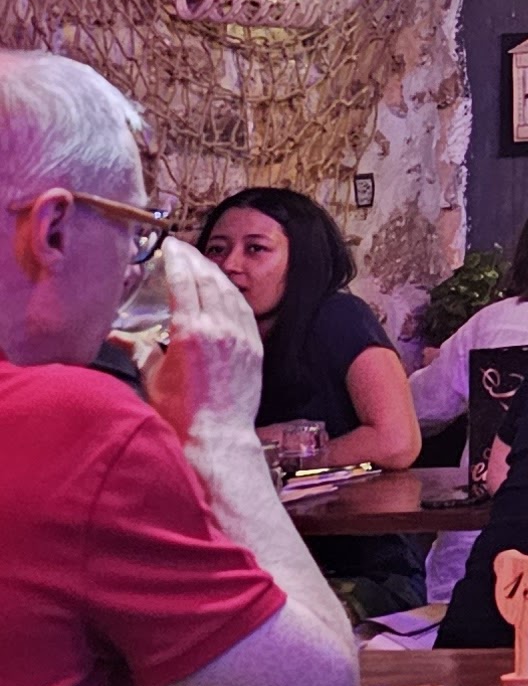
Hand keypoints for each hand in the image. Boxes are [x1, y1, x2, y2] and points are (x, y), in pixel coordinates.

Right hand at [141, 240, 265, 446]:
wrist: (218, 439)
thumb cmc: (180, 415)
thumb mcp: (152, 379)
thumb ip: (137, 349)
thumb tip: (114, 335)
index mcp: (190, 332)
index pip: (183, 283)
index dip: (176, 260)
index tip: (170, 246)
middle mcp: (219, 327)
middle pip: (207, 280)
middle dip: (194, 260)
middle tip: (181, 248)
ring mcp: (241, 336)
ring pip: (229, 292)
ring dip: (214, 273)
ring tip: (200, 263)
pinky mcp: (255, 347)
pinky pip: (244, 309)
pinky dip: (232, 294)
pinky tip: (224, 289)